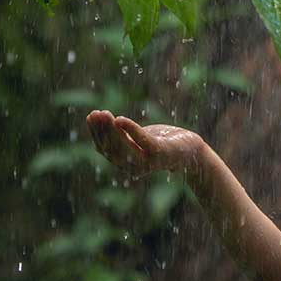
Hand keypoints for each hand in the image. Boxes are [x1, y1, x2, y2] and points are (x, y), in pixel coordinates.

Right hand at [86, 110, 203, 177]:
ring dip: (111, 130)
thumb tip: (100, 121)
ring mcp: (147, 161)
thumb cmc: (163, 142)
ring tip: (104, 114)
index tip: (90, 116)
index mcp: (125, 164)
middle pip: (111, 149)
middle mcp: (134, 167)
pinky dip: (130, 130)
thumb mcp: (139, 138)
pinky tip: (120, 119)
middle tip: (94, 113)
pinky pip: (142, 141)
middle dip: (101, 130)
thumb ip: (123, 136)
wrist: (191, 150)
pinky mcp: (160, 152)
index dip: (96, 133)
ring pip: (123, 146)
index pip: (105, 149)